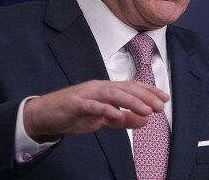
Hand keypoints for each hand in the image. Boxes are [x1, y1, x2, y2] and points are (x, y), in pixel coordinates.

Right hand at [23, 80, 168, 141]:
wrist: (44, 115)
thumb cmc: (74, 114)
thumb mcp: (103, 119)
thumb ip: (123, 119)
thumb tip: (145, 120)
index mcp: (106, 89)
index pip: (132, 87)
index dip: (149, 91)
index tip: (164, 98)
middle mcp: (99, 87)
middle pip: (126, 88)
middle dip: (145, 96)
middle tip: (160, 106)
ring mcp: (87, 94)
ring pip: (113, 94)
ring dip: (132, 102)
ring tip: (147, 110)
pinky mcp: (76, 104)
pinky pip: (93, 106)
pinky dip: (106, 109)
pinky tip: (118, 115)